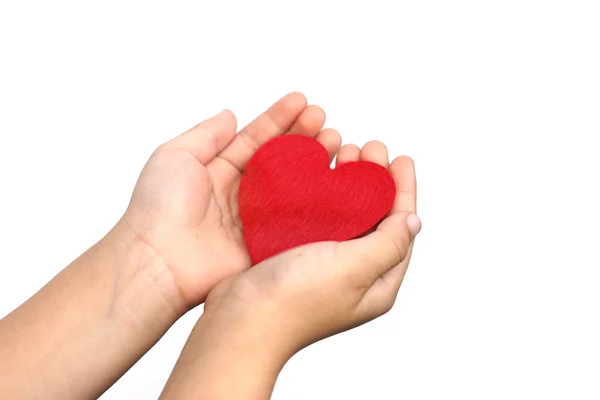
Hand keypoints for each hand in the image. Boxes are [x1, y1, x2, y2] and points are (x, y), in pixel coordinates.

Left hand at [121, 92, 341, 306]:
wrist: (158, 261)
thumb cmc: (157, 208)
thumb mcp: (174, 156)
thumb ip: (206, 135)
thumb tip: (230, 115)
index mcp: (218, 171)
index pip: (255, 139)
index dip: (278, 119)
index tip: (301, 101)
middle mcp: (240, 193)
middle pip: (279, 160)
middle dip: (303, 136)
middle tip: (324, 119)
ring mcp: (256, 219)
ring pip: (293, 186)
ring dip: (314, 162)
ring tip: (335, 140)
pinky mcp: (266, 244)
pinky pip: (296, 220)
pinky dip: (316, 201)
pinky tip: (333, 180)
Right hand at [203, 142, 419, 355]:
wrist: (240, 323)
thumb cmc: (296, 302)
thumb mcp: (354, 269)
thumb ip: (388, 244)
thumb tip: (413, 221)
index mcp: (376, 283)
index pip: (400, 228)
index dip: (403, 190)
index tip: (401, 158)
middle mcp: (354, 275)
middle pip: (374, 218)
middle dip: (375, 181)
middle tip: (369, 148)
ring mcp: (324, 267)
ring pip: (345, 215)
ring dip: (348, 183)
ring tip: (343, 154)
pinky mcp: (297, 258)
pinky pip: (317, 219)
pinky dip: (320, 195)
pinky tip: (314, 176)